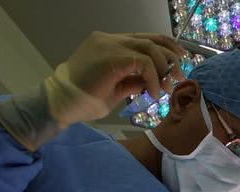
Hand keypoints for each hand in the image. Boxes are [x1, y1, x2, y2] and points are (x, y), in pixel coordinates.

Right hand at [45, 31, 185, 126]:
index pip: (144, 38)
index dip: (166, 47)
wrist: (60, 103)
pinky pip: (143, 62)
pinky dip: (153, 78)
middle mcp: (110, 40)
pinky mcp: (112, 57)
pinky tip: (153, 93)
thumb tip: (153, 82)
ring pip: (150, 48)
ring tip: (165, 88)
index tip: (179, 61)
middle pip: (151, 40)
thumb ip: (133, 81)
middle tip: (179, 76)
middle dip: (171, 58)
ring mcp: (110, 45)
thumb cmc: (83, 99)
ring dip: (164, 68)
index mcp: (110, 43)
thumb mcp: (116, 89)